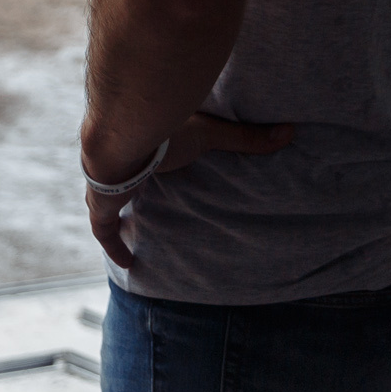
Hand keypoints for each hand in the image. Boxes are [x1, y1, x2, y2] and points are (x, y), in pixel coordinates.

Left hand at [83, 112, 294, 269]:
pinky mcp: (101, 206)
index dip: (147, 163)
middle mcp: (118, 166)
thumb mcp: (208, 133)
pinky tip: (126, 261)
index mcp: (141, 145)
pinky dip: (114, 244)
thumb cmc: (163, 130)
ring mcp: (105, 187)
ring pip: (108, 204)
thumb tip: (289, 132)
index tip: (157, 170)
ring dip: (117, 216)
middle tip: (144, 203)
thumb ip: (244, 138)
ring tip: (133, 232)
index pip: (141, 155)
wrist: (122, 137)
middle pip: (122, 182)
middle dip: (127, 190)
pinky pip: (104, 230)